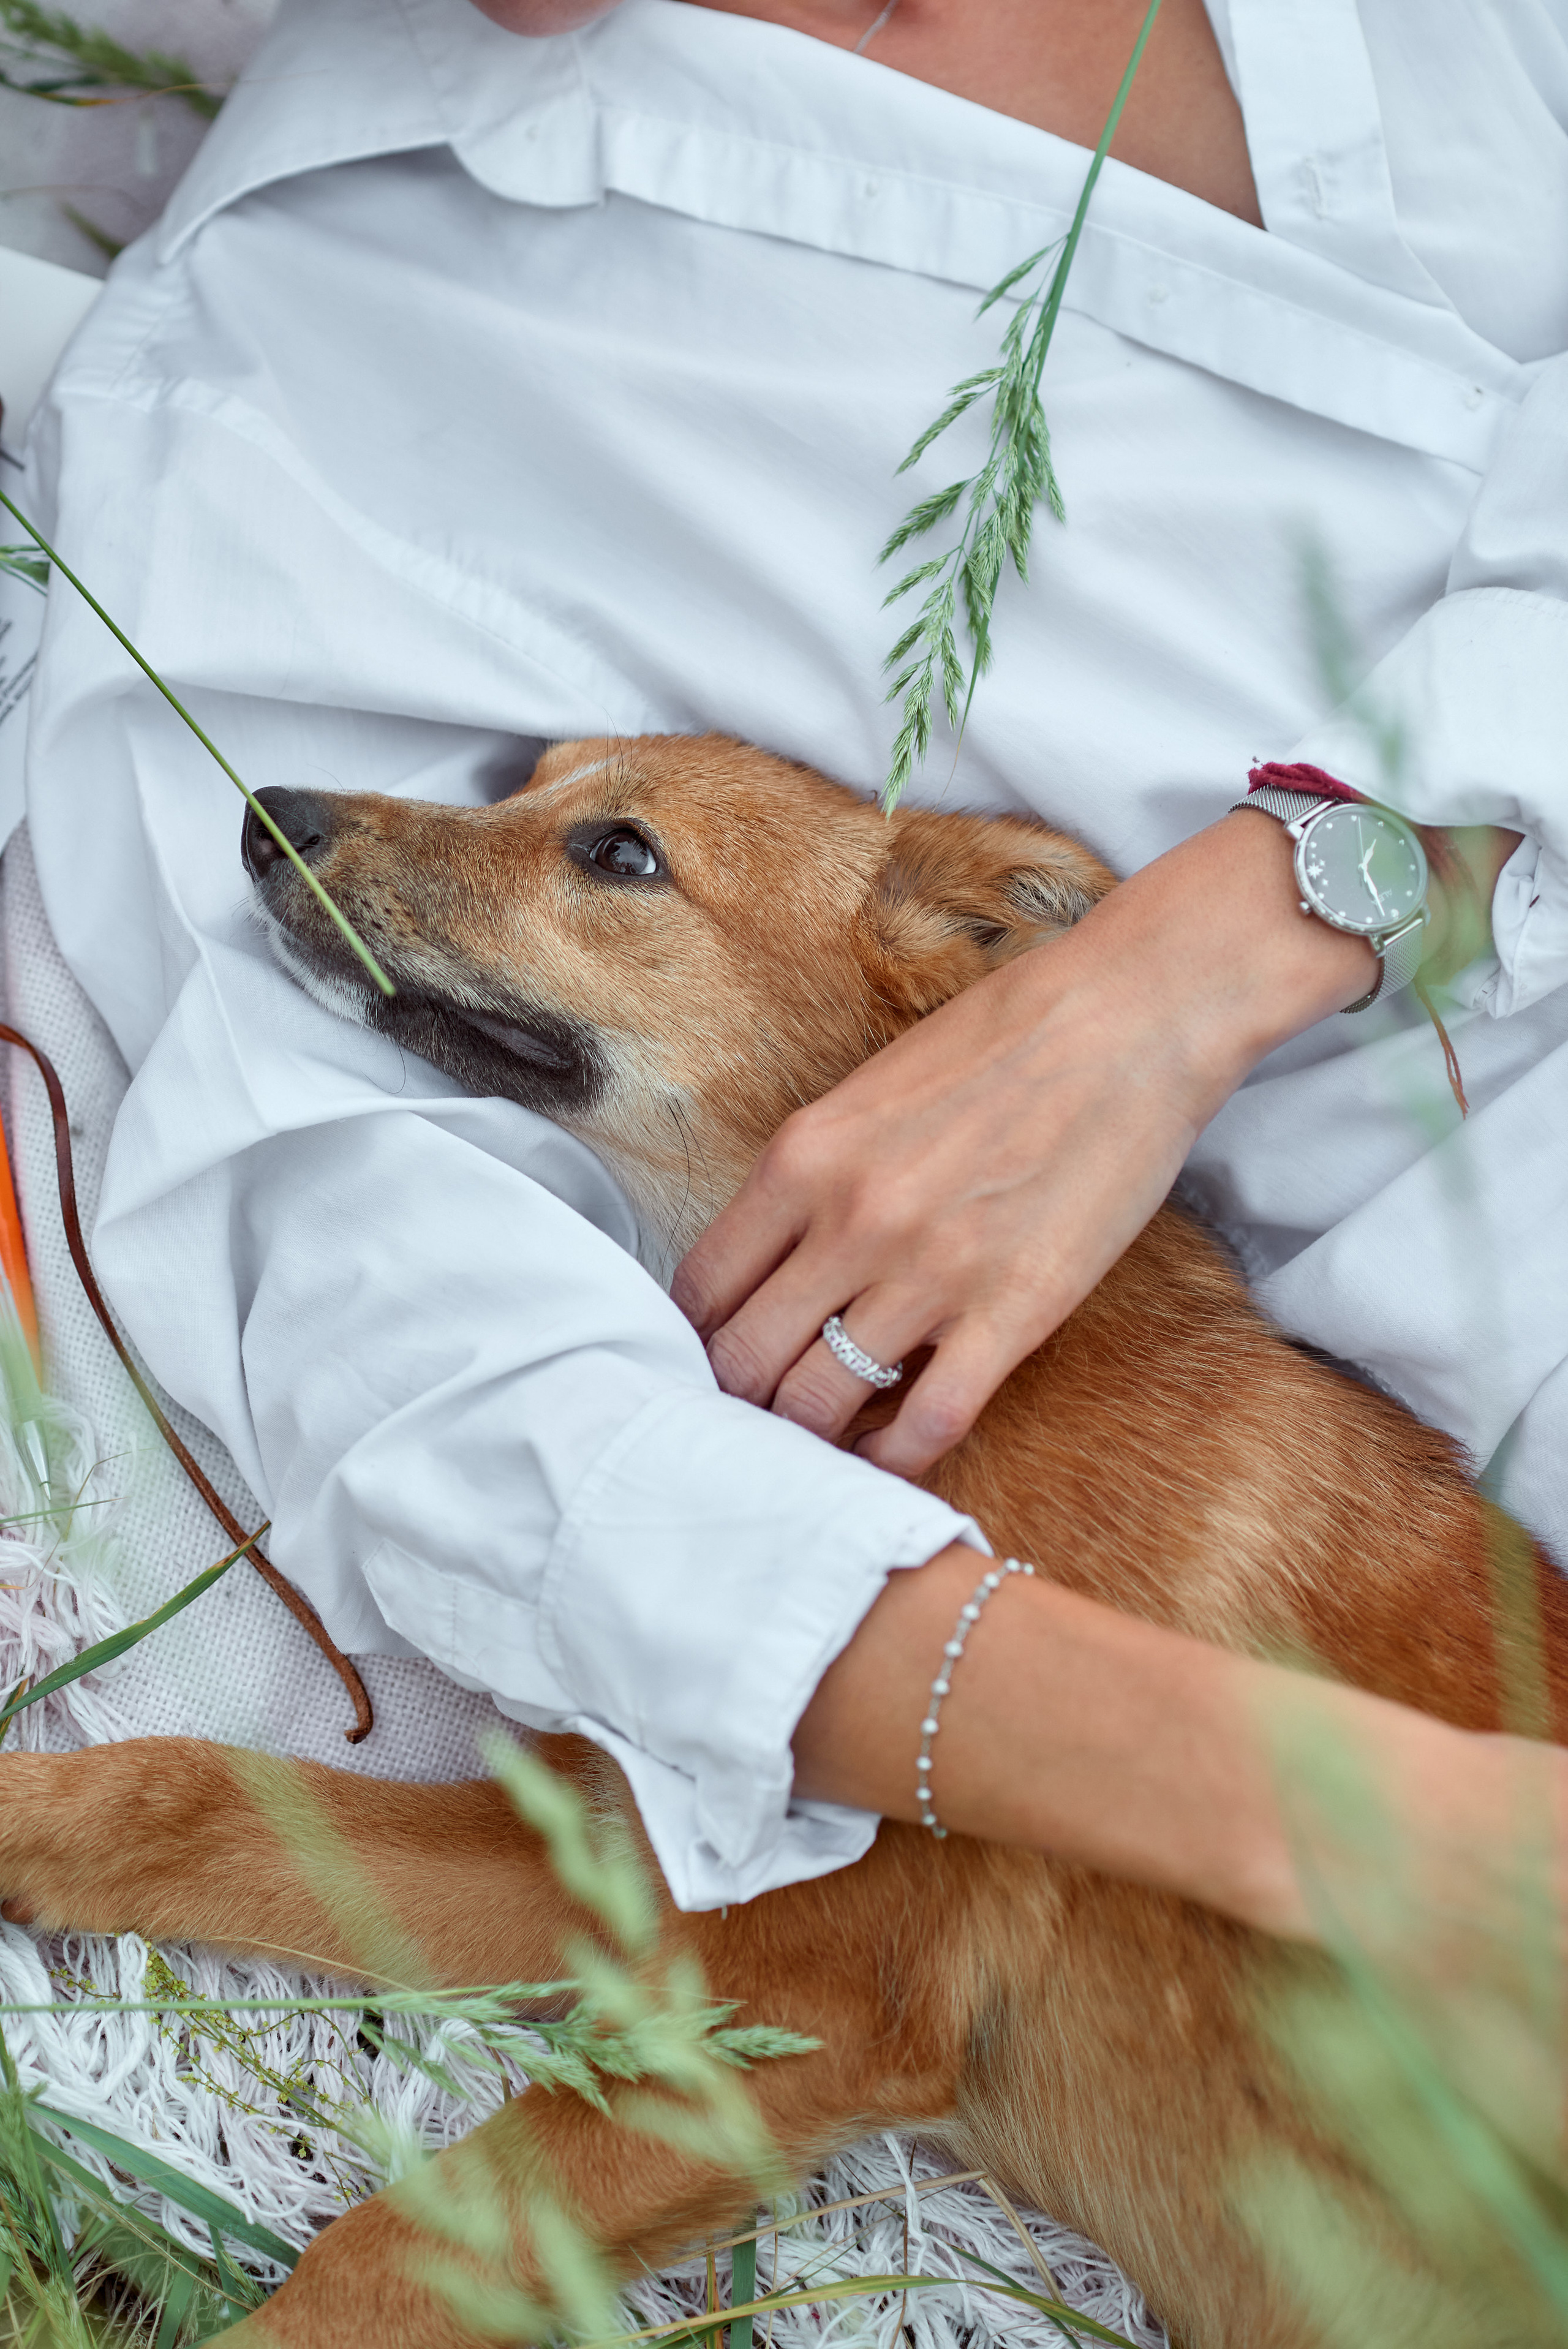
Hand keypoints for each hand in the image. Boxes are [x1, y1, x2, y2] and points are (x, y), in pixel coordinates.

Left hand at [673, 811, 1374, 1478]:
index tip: (713, 1360)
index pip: (702, 1287)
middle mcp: (852, 1221)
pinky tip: (892, 1454)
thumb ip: (812, 1176)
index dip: (695, 1341)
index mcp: (804, 1159)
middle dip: (740, 1400)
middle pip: (746, 1359)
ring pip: (821, 1403)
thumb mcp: (868, 1094)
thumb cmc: (1003, 1044)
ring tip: (820, 1442)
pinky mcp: (1014, 1313)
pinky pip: (930, 1421)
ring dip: (811, 1436)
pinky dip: (897, 1457)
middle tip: (757, 1415)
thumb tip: (772, 1258)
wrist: (1129, 1021)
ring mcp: (931, 1273)